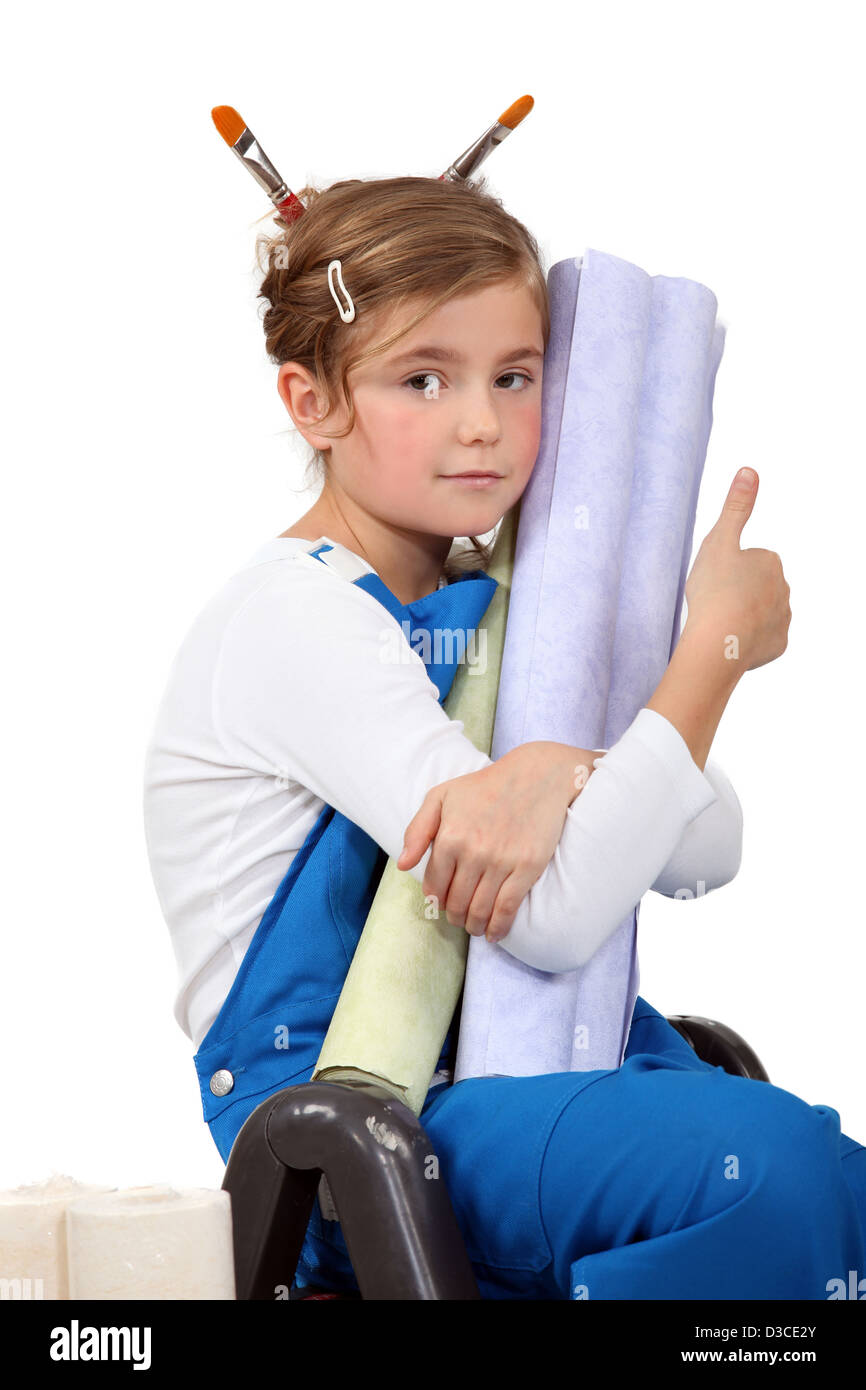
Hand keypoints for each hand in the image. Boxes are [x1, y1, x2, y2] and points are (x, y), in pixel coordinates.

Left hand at [396, 743, 600, 943]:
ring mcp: (502, 862)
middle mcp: (473, 852)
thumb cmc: (485, 786)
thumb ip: (417, 830)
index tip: (441, 903)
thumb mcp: (442, 797)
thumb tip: (402, 865)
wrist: (536, 777)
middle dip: (454, 916)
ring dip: (473, 925)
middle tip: (458, 917)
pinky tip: (493, 933)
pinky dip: (498, 927)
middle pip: (456, 902)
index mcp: (450, 837)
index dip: (436, 899)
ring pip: (480, 910)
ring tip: (473, 925)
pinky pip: (508, 908)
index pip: (434, 885)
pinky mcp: (527, 868)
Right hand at [684, 468, 791, 671]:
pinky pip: (762, 638)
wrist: (719, 643)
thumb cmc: (715, 591)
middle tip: (715, 600)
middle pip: (756, 586)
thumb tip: (749, 471)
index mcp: (770, 562)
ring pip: (760, 611)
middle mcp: (783, 588)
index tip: (714, 579)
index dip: (728, 569)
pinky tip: (730, 639)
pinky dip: (748, 638)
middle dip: (738, 591)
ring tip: (720, 622)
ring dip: (743, 614)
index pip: (748, 560)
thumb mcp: (719, 541)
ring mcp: (782, 618)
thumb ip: (736, 507)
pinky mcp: (778, 644)